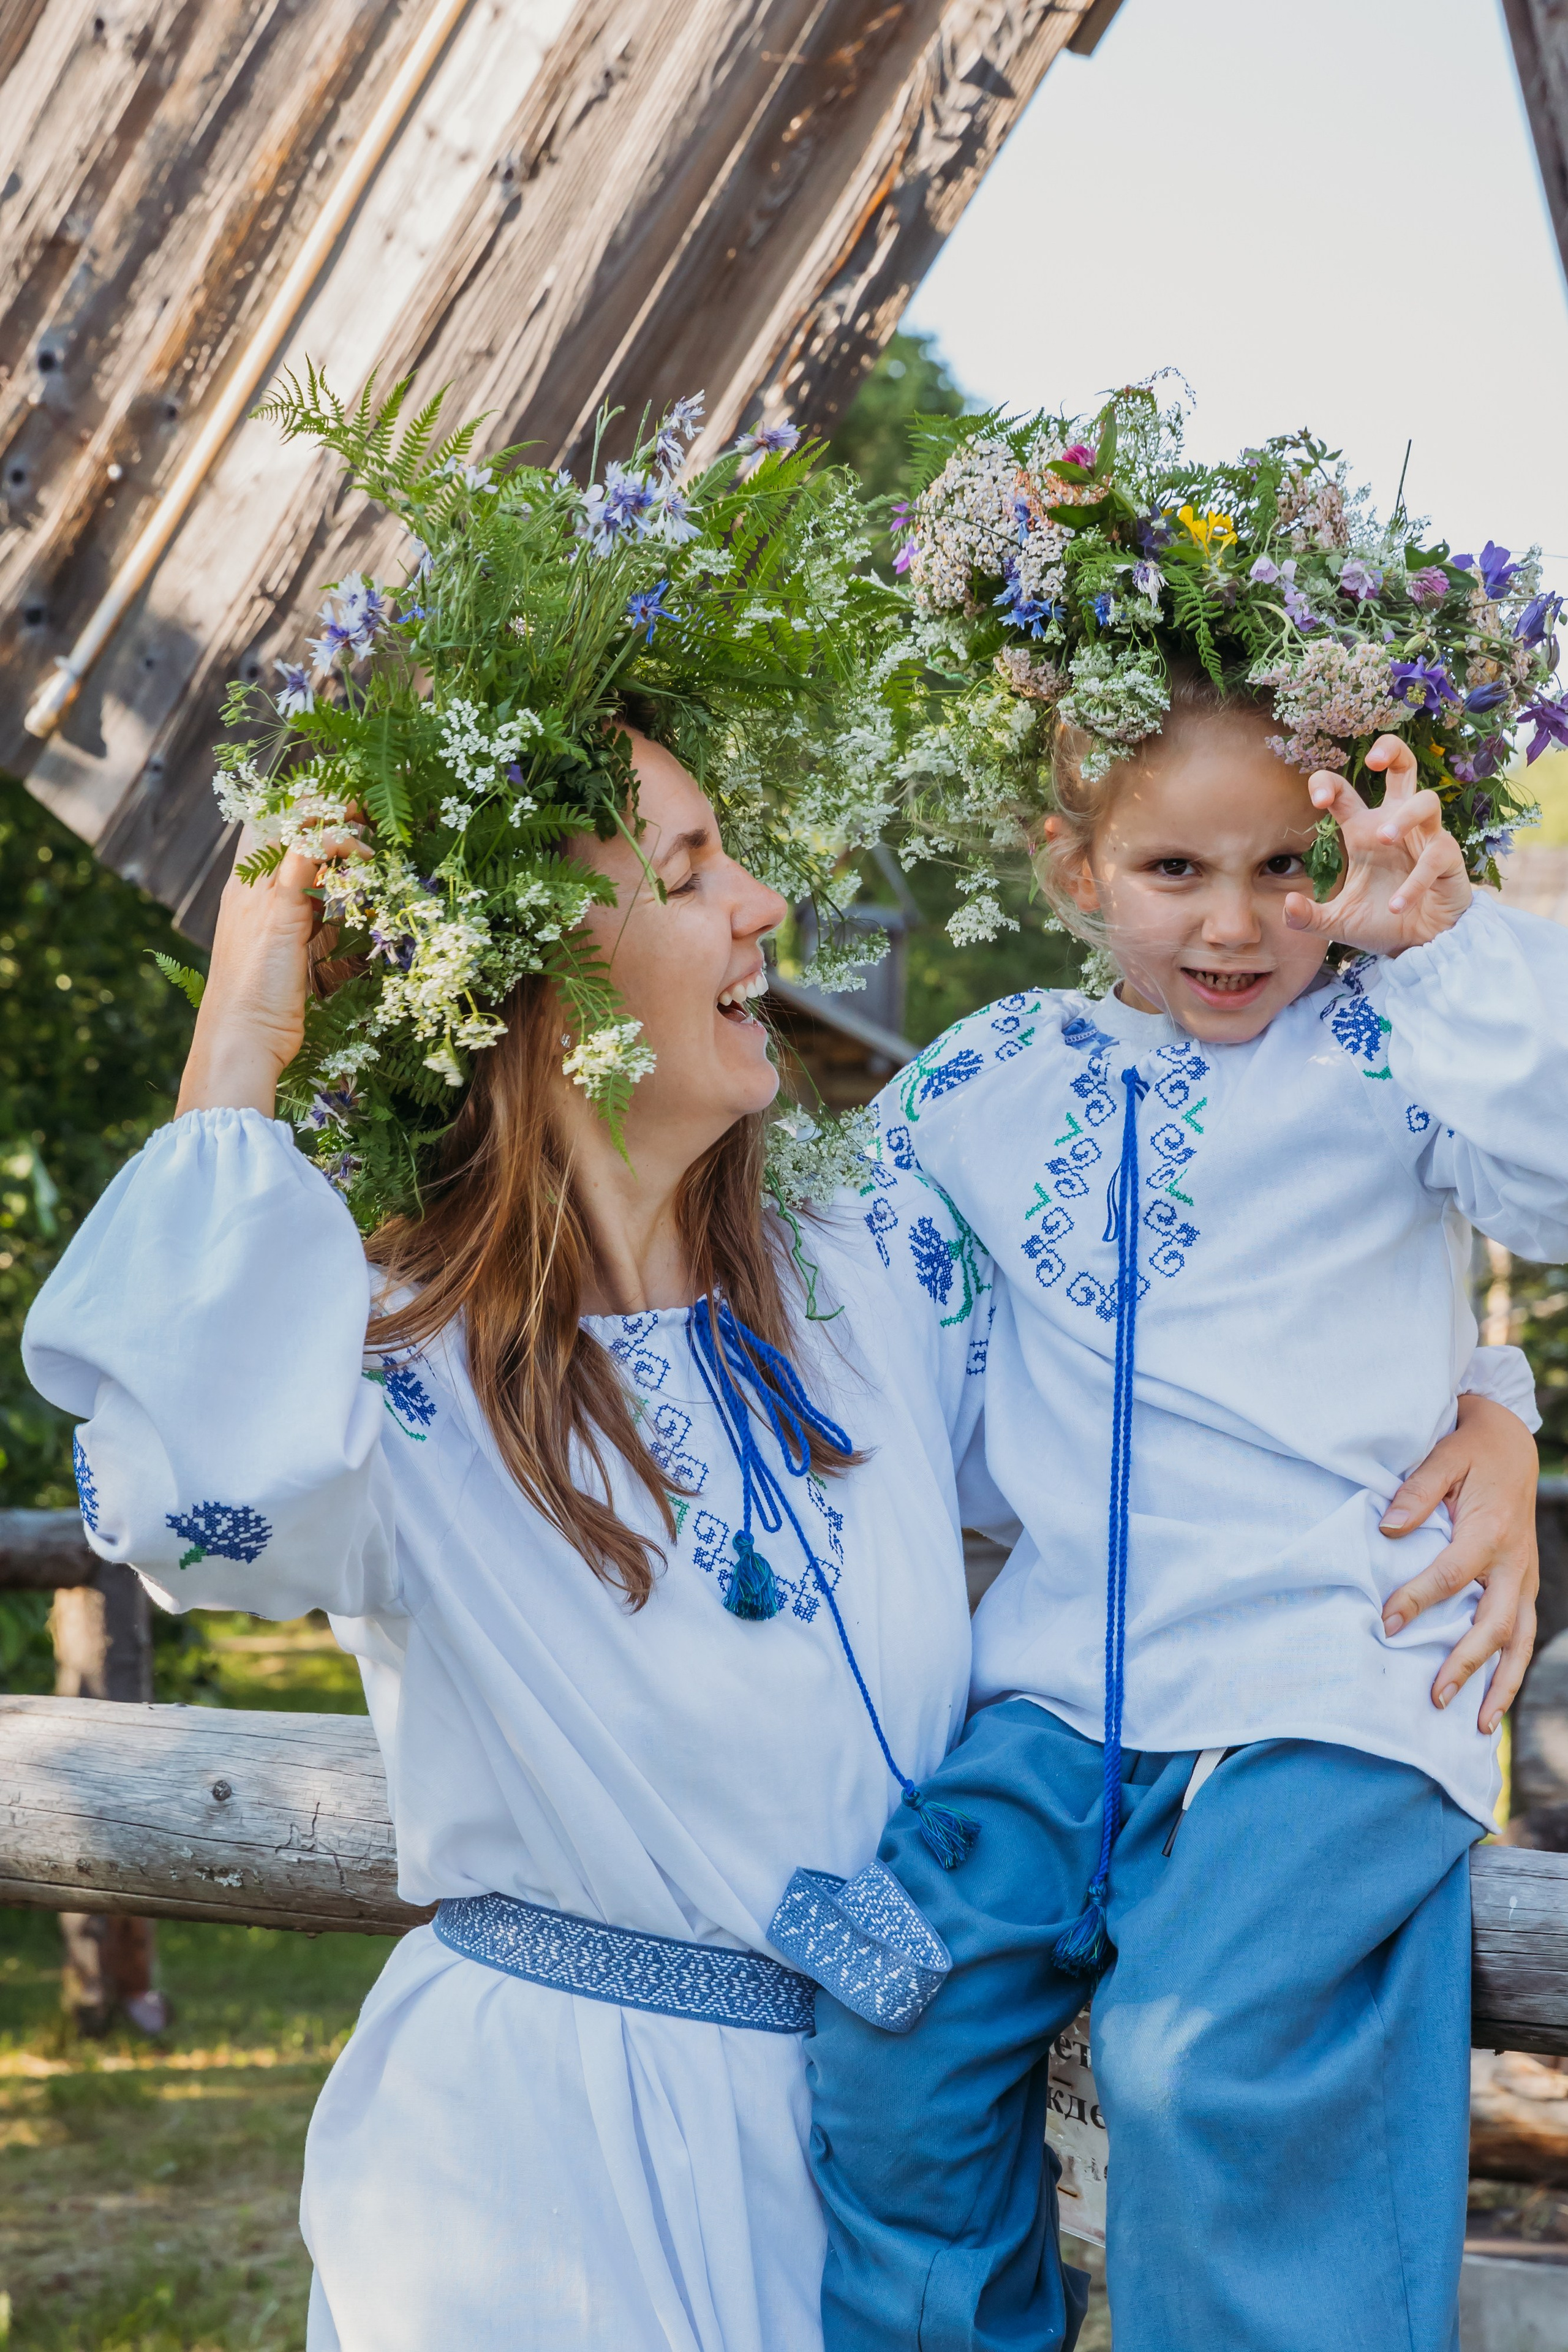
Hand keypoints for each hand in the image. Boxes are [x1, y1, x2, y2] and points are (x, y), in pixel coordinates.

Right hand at [176, 822, 361, 1117]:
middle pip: (273, 815)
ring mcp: (257, 895)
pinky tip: (362, 851)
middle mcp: (245, 887)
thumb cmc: (262, 1009)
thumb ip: (300, 928)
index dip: (299, 811)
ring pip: (290, 825)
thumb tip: (325, 915)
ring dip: (333, 812)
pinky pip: (305, 853)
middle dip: (317, 800)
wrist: (239, 1038)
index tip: (339, 810)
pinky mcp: (278, 910)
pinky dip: (338, 842)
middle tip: (357, 803)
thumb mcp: (284, 957)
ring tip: (365, 818)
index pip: (263, 831)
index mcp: (241, 895)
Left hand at [1283, 734, 1471, 955]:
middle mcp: (1395, 824)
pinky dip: (1415, 879)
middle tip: (1373, 759)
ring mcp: (1425, 838)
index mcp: (1364, 829)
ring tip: (1385, 839)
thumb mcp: (1336, 922)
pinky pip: (1436, 855)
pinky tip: (1396, 905)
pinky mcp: (1448, 860)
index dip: (1328, 783)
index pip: (1344, 791)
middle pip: (1404, 766)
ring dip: (1405, 816)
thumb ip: (1309, 917)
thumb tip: (1287, 905)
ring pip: (1427, 801)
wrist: (1417, 946)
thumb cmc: (1379, 922)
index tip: (1318, 799)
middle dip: (1392, 750)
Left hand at [1378, 1392, 1538, 1732]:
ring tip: (1481, 1726)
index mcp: (1490, 1531)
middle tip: (1435, 1697)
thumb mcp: (1444, 1456)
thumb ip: (1417, 1491)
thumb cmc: (1471, 1447)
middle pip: (1493, 1624)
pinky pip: (1523, 1633)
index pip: (1451, 1576)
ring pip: (1519, 1640)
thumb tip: (1388, 1528)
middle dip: (1466, 1664)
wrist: (1510, 1439)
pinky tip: (1493, 1700)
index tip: (1385, 1623)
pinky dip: (1512, 1668)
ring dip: (1501, 1684)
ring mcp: (1523, 1576)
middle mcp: (1513, 1562)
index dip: (1417, 1601)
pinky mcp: (1523, 1583)